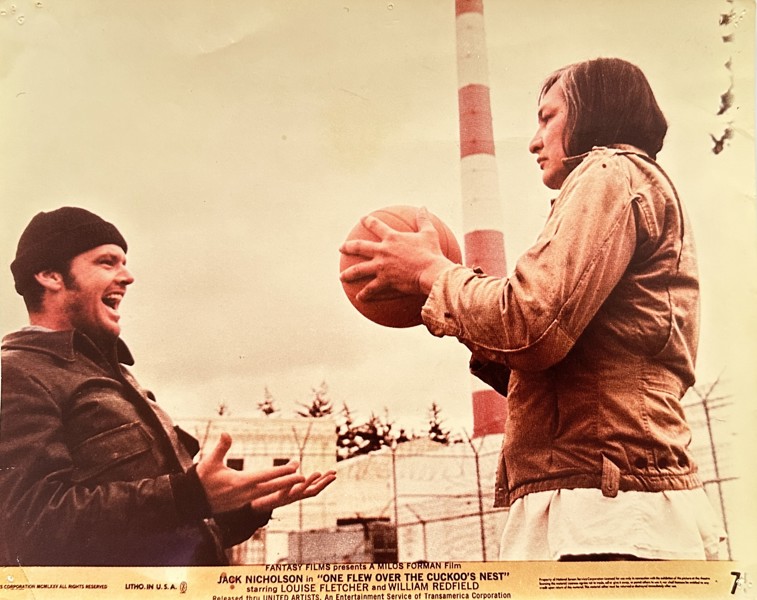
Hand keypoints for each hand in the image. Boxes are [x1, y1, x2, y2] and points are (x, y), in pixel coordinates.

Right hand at [196, 433, 306, 513]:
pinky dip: (273, 493)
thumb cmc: (201, 479)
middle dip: (287, 482)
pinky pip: (262, 499)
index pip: (264, 476)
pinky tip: (280, 490)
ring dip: (282, 487)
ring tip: (296, 482)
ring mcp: (243, 501)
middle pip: (271, 487)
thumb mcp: (210, 462)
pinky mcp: (242, 504)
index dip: (280, 472)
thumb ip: (221, 448)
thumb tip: (226, 433)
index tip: (294, 468)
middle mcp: (244, 494)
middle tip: (303, 477)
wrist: (192, 501)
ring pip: (268, 494)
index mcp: (239, 482)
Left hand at [251, 469, 336, 511]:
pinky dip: (292, 485)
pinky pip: (285, 492)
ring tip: (318, 472)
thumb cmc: (268, 494)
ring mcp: (286, 499)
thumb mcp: (281, 481)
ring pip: (301, 492)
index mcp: (297, 493)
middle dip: (324, 483)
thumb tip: (296, 461)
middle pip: (313, 491)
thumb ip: (289, 472)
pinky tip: (296, 477)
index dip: (325, 481)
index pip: (314, 487)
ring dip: (310, 482)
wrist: (253, 508)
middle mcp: (294, 497)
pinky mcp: (276, 499)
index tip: (334, 473)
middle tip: (334, 474)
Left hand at [339, 207, 454, 298]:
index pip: (376, 225)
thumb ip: (423, 220)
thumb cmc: (431, 253)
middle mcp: (382, 251)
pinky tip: (359, 298)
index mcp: (392, 238)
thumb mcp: (429, 233)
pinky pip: (371, 288)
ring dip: (348, 274)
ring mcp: (381, 266)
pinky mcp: (384, 280)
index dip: (368, 221)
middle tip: (341, 248)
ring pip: (359, 270)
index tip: (362, 219)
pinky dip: (364, 293)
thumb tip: (423, 207)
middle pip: (359, 247)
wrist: (431, 272)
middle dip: (348, 247)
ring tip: (341, 277)